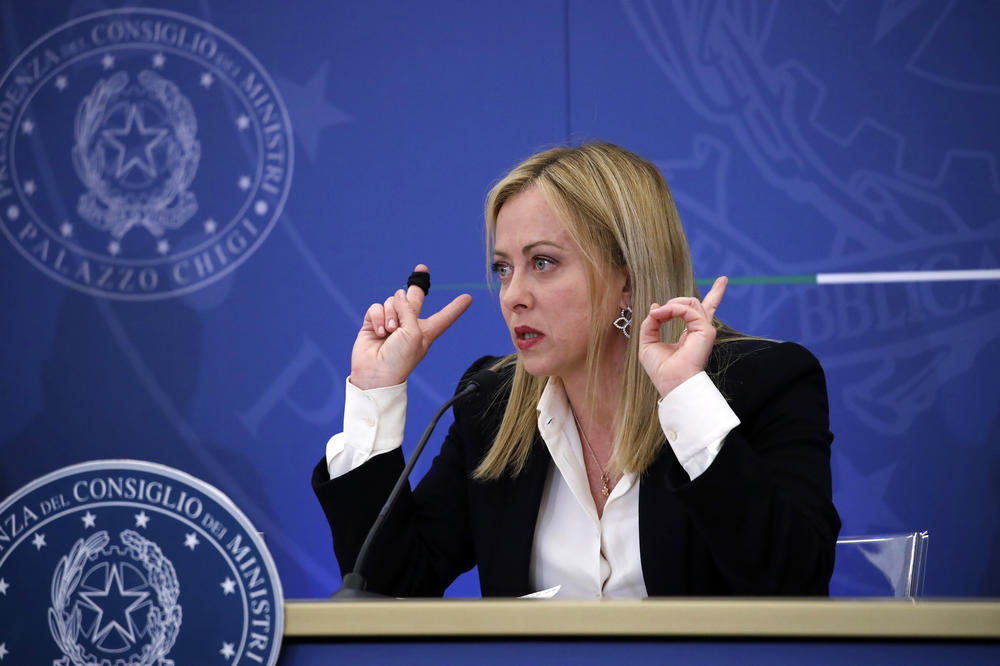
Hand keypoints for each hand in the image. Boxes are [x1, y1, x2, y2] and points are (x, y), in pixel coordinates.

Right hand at [350, 264, 472, 389]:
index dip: (455, 307)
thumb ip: (408, 310)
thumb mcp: (414, 333)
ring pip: (392, 302)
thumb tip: (398, 295)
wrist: (376, 374)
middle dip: (418, 283)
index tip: (468, 297)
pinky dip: (378, 317)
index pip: (444, 316)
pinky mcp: (374, 323)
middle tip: (422, 267)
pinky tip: (380, 331)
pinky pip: (377, 308)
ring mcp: (391, 323)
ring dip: (391, 314)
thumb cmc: (400, 359)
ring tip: (390, 332)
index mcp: (427, 331)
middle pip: (415, 299)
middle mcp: (410, 325)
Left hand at [637, 276, 727, 397]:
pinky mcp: (705, 330)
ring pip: (691, 302)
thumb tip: (656, 307)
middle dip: (678, 300)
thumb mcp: (649, 342)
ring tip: (658, 314)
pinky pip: (688, 309)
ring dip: (671, 305)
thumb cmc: (661, 369)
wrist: (670, 382)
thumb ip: (651, 323)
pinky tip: (662, 313)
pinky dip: (673, 309)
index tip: (695, 293)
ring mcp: (704, 330)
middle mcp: (700, 330)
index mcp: (690, 334)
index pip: (700, 311)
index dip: (712, 295)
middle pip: (704, 302)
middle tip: (658, 312)